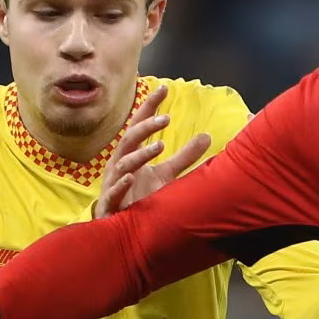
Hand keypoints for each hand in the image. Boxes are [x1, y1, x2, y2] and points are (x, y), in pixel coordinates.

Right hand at [96, 83, 212, 215]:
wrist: (123, 228)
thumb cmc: (142, 198)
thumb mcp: (167, 174)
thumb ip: (185, 157)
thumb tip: (207, 136)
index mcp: (131, 154)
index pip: (139, 125)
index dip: (149, 107)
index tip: (163, 89)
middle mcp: (120, 164)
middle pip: (130, 138)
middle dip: (146, 127)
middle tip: (167, 119)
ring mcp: (113, 182)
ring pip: (123, 163)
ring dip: (141, 155)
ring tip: (160, 146)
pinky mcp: (111, 203)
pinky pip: (114, 191)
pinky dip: (121, 184)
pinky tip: (131, 177)